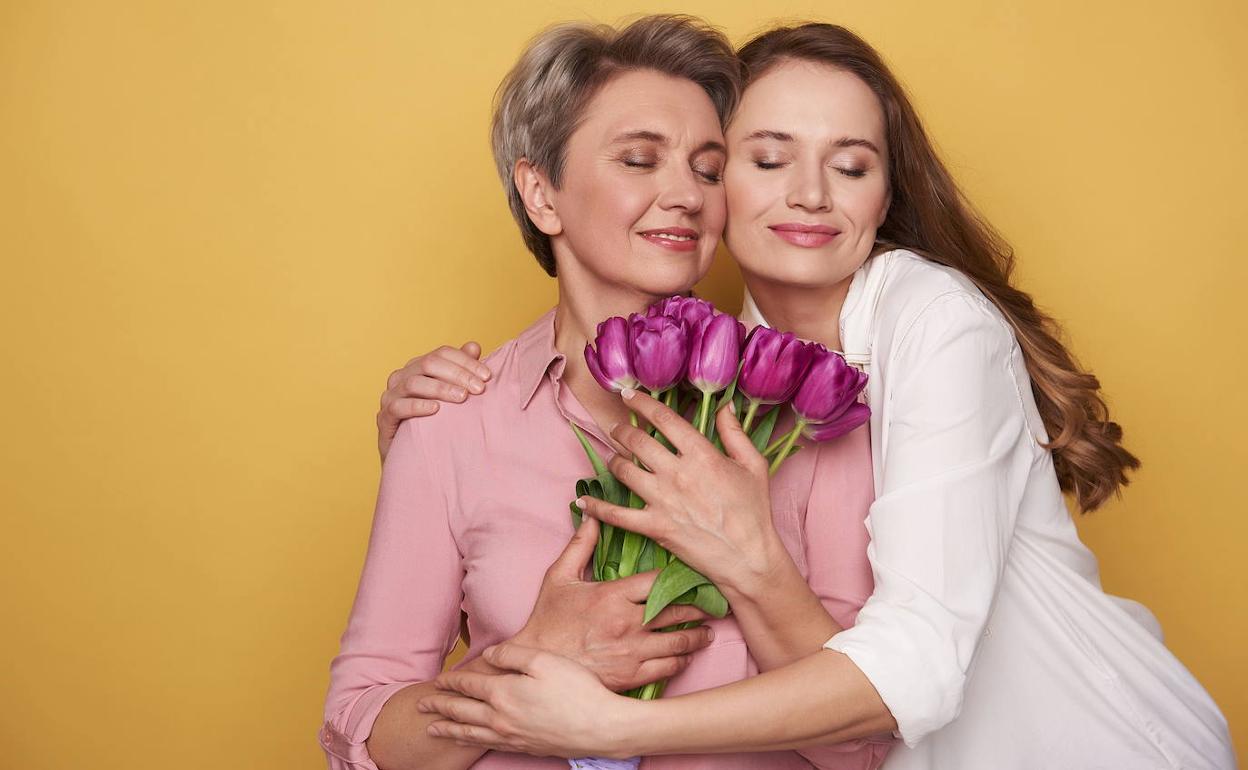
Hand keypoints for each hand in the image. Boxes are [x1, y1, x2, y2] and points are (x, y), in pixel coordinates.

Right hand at [377, 342, 491, 460]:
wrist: (411, 457)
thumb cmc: (433, 422)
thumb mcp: (450, 396)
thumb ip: (460, 370)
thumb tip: (473, 346)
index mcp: (418, 367)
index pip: (442, 353)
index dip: (466, 361)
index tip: (487, 376)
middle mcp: (402, 376)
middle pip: (429, 363)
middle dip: (457, 374)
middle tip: (479, 389)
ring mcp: (390, 396)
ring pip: (413, 383)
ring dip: (440, 388)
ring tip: (462, 397)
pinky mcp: (384, 418)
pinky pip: (397, 407)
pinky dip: (417, 406)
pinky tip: (435, 409)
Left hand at [419, 642, 635, 758]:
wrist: (601, 728)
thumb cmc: (576, 690)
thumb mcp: (543, 660)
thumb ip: (512, 655)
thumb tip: (488, 656)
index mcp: (503, 693)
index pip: (468, 686)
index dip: (451, 681)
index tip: (437, 679)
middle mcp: (501, 718)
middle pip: (461, 711)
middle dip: (439, 706)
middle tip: (421, 704)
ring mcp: (511, 736)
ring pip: (470, 733)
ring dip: (448, 728)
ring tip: (432, 727)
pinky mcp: (524, 747)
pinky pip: (486, 745)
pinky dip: (469, 742)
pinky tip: (468, 739)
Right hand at [514, 516, 715, 691]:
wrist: (535, 665)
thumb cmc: (547, 621)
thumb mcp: (559, 577)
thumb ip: (580, 545)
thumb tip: (591, 514)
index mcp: (613, 595)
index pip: (659, 581)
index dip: (681, 578)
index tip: (695, 576)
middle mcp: (627, 622)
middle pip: (678, 610)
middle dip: (700, 608)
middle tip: (713, 604)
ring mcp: (632, 651)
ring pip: (679, 641)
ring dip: (698, 636)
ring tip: (708, 632)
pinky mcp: (631, 676)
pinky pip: (668, 668)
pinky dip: (682, 661)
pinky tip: (686, 656)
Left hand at [577, 389, 786, 596]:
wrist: (748, 557)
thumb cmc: (754, 511)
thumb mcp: (753, 465)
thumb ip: (735, 433)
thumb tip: (723, 407)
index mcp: (701, 454)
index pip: (663, 419)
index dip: (642, 403)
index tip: (628, 395)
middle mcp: (677, 473)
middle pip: (637, 441)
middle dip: (622, 430)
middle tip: (617, 428)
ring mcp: (663, 500)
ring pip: (624, 470)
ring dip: (613, 459)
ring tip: (613, 456)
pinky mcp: (654, 526)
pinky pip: (617, 515)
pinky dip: (597, 507)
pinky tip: (583, 500)